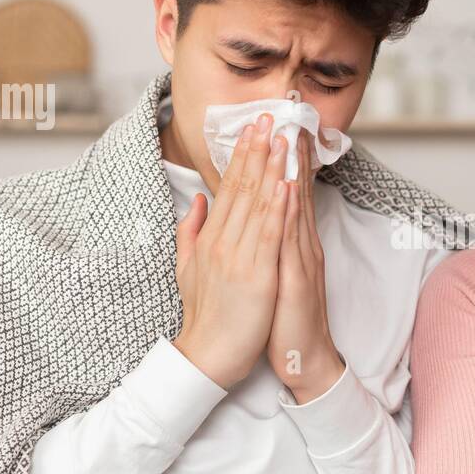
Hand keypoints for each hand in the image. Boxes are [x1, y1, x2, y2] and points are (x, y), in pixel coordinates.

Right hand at [172, 115, 288, 389]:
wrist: (208, 356)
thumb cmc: (205, 316)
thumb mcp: (189, 268)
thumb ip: (190, 232)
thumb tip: (195, 201)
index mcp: (210, 238)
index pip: (228, 188)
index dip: (242, 156)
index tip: (252, 129)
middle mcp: (222, 241)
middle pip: (242, 188)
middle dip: (256, 150)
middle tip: (268, 117)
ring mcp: (238, 257)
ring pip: (257, 204)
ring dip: (270, 168)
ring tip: (281, 138)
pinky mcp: (257, 275)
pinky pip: (269, 234)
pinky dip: (278, 207)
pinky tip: (286, 184)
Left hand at [267, 130, 345, 403]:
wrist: (307, 359)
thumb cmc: (285, 320)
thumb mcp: (272, 274)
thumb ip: (265, 244)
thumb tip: (256, 219)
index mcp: (291, 243)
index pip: (286, 193)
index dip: (281, 160)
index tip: (276, 127)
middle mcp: (301, 245)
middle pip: (295, 190)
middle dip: (290, 153)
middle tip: (286, 114)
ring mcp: (303, 260)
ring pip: (296, 207)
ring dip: (292, 170)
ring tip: (288, 136)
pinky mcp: (299, 278)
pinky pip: (292, 239)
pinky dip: (290, 211)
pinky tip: (287, 187)